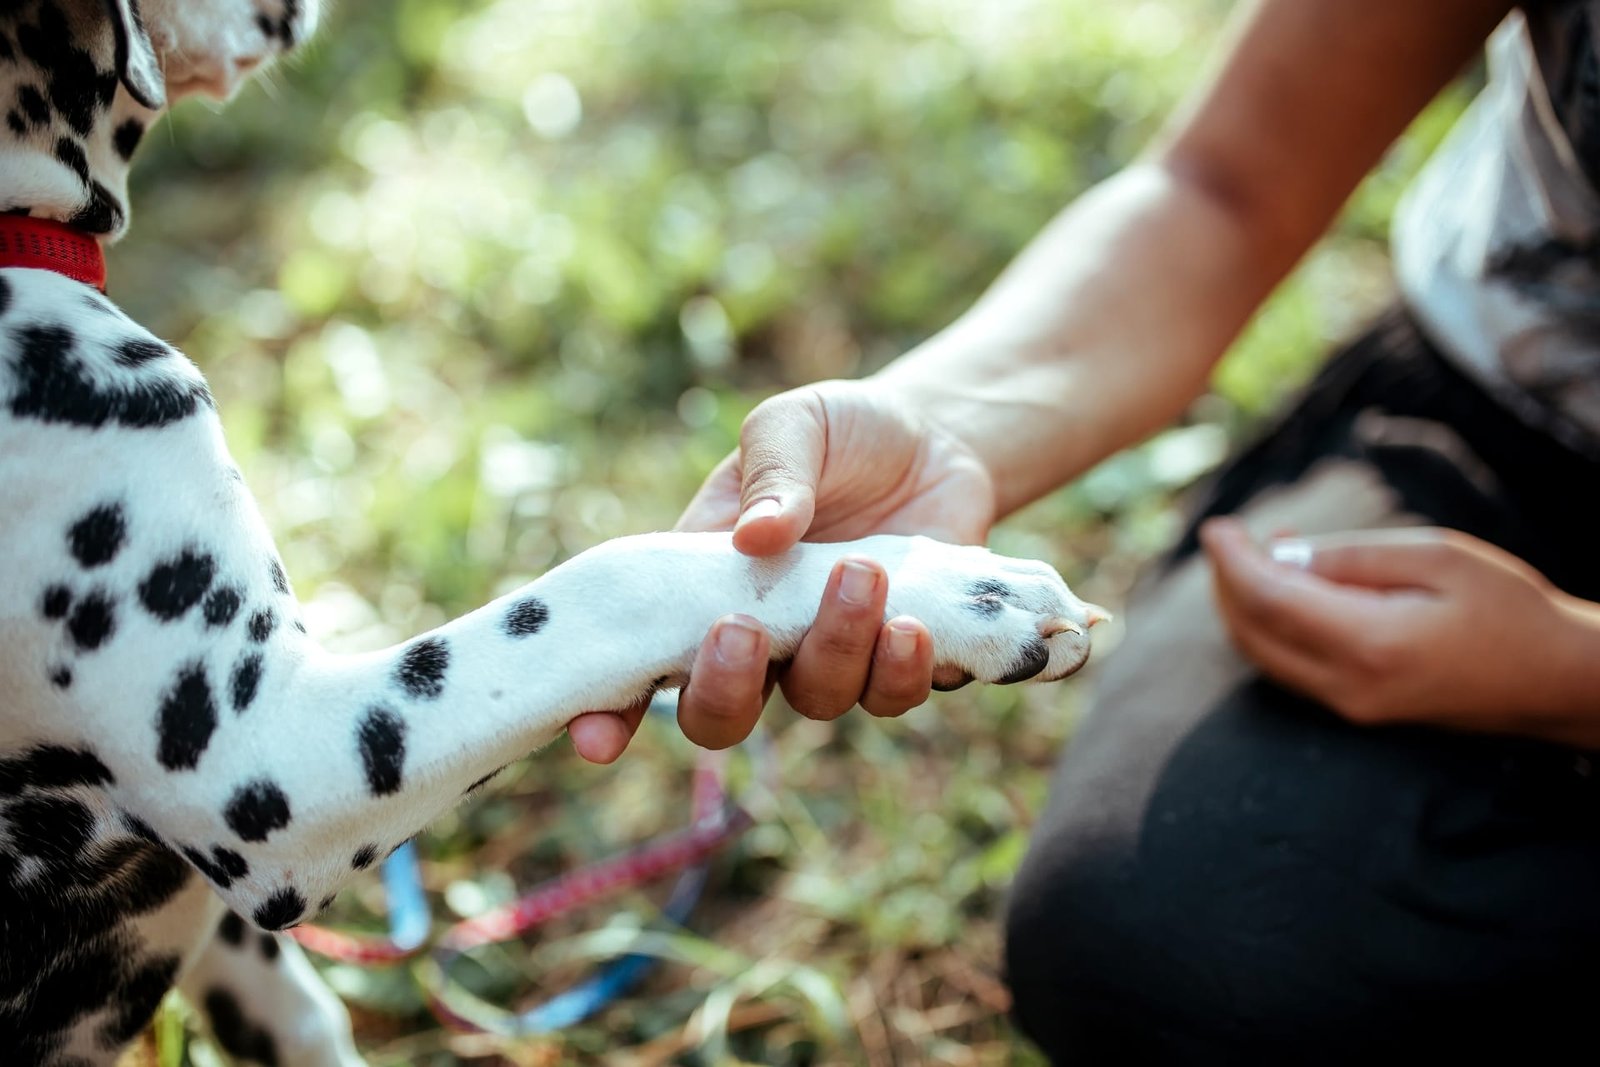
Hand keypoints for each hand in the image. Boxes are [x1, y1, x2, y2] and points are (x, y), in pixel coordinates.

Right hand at [568, 379, 996, 762]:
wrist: (934, 436)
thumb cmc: (838, 432)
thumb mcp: (793, 426)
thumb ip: (772, 473)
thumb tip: (757, 535)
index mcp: (704, 585)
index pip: (641, 663)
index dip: (611, 714)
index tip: (593, 739)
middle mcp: (762, 637)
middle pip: (721, 714)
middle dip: (725, 688)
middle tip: (745, 627)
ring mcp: (830, 654)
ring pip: (817, 699)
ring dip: (835, 649)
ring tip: (863, 573)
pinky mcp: (901, 659)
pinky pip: (895, 694)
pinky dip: (902, 670)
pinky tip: (913, 623)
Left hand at [1201, 518, 1599, 746]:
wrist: (1557, 680)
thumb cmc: (1509, 608)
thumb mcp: (1437, 558)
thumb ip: (1352, 559)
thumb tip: (1282, 557)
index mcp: (1369, 643)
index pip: (1268, 600)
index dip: (1232, 560)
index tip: (1216, 527)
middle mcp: (1350, 686)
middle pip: (1252, 633)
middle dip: (1227, 581)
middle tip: (1229, 536)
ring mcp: (1352, 706)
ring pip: (1265, 655)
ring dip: (1247, 604)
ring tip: (1261, 551)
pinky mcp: (1360, 711)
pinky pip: (1292, 668)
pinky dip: (1274, 626)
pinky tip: (1290, 586)